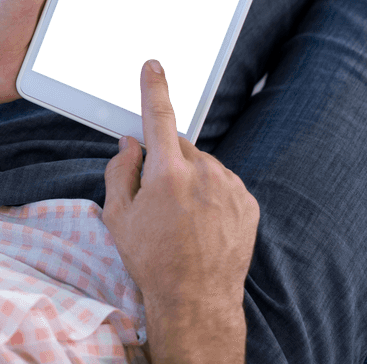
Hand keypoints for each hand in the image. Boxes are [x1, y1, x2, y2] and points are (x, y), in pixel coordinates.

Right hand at [103, 59, 259, 360]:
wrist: (196, 300)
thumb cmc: (151, 259)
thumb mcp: (117, 217)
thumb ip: (119, 171)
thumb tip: (130, 143)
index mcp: (167, 172)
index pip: (159, 116)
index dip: (154, 88)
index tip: (154, 66)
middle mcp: (203, 172)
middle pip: (181, 147)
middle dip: (168, 161)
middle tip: (159, 198)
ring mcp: (230, 186)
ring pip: (204, 166)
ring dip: (192, 180)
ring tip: (184, 219)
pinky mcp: (248, 202)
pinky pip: (225, 184)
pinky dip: (213, 195)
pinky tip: (203, 224)